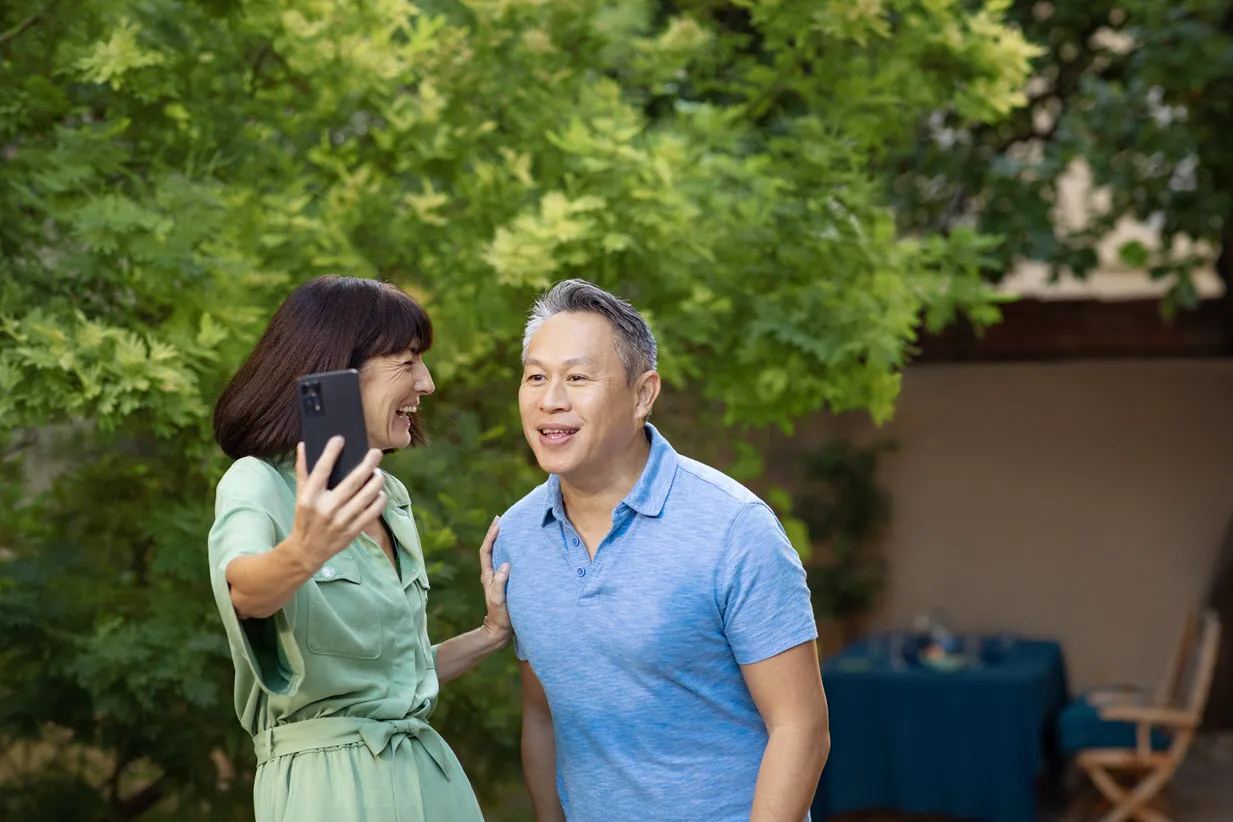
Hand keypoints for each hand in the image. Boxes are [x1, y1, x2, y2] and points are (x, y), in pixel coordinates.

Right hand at [290, 436, 385, 570]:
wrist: (306, 551)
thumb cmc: (305, 518)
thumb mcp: (300, 495)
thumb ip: (303, 470)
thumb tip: (304, 445)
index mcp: (310, 497)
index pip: (321, 470)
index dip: (331, 453)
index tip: (340, 439)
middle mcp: (325, 508)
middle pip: (353, 482)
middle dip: (367, 464)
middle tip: (376, 453)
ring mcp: (340, 521)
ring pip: (367, 496)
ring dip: (377, 481)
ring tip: (379, 473)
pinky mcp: (352, 531)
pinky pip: (372, 512)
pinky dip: (379, 500)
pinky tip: (379, 492)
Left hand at [478, 516, 511, 646]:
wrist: (500, 631)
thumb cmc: (500, 616)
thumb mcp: (499, 600)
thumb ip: (500, 583)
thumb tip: (506, 564)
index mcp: (488, 576)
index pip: (486, 550)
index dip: (491, 536)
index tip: (498, 523)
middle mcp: (491, 575)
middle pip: (491, 548)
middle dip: (496, 533)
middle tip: (503, 518)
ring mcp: (498, 579)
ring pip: (499, 555)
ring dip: (503, 541)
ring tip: (512, 529)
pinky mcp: (506, 583)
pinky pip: (507, 563)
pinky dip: (511, 553)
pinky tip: (520, 550)